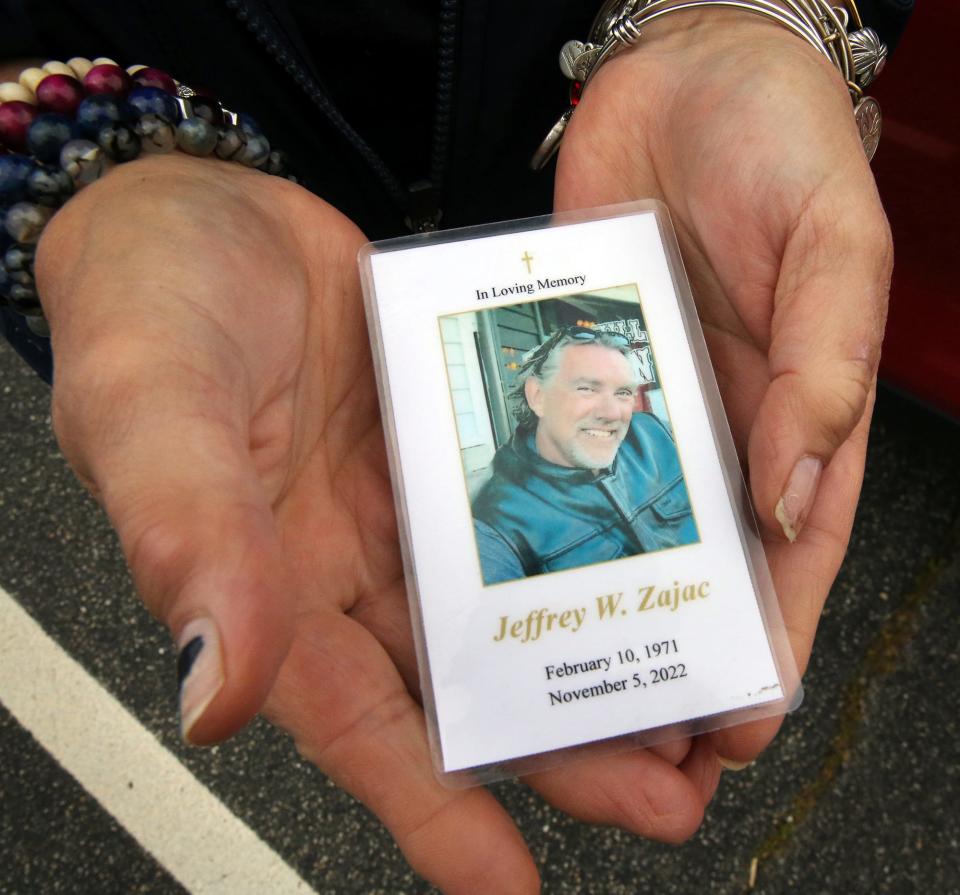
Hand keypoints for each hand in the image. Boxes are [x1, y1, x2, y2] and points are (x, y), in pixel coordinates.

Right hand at [37, 152, 718, 894]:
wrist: (200, 204)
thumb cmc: (147, 298)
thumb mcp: (154, 407)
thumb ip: (188, 538)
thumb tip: (216, 686)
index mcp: (266, 581)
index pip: (354, 720)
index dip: (428, 806)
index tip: (505, 879)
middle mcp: (347, 555)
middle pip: (463, 676)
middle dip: (560, 744)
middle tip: (664, 790)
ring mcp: (406, 498)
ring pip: (511, 600)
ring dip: (593, 652)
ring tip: (692, 698)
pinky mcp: (447, 433)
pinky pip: (526, 496)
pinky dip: (585, 534)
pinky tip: (648, 554)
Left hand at [555, 10, 891, 762]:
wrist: (682, 75)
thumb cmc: (779, 147)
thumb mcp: (832, 248)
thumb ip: (825, 366)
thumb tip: (798, 494)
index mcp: (790, 423)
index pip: (785, 563)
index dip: (764, 648)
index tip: (732, 729)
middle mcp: (706, 435)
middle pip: (688, 570)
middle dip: (662, 652)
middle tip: (623, 745)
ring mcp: (631, 410)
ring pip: (609, 530)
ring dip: (587, 605)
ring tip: (547, 682)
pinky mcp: (566, 372)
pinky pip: (547, 452)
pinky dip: (528, 509)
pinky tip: (494, 564)